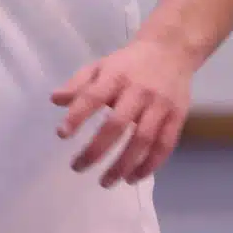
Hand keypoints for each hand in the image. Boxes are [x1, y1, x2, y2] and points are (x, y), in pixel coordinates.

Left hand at [51, 35, 194, 187]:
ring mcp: (160, 104)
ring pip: (142, 140)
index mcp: (116, 75)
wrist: (171, 50)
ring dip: (123, 165)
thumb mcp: (101, 66)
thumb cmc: (128, 63)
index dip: (77, 116)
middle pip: (117, 124)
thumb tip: (54, 100)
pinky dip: (150, 165)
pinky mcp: (177, 116)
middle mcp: (138, 90)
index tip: (61, 134)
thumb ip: (78, 83)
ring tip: (106, 182)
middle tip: (78, 168)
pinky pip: (165, 145)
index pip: (93, 96)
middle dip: (96, 150)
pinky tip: (133, 177)